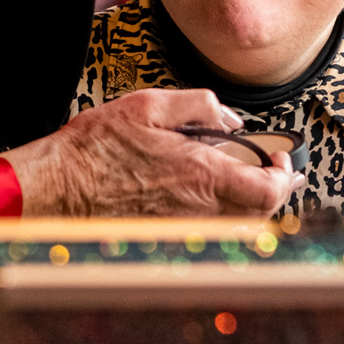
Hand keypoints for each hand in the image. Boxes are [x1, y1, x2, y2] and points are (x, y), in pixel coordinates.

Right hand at [0, 89, 301, 216]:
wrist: (59, 188)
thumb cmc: (97, 149)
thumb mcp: (150, 105)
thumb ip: (200, 106)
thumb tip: (230, 117)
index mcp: (201, 175)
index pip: (268, 191)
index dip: (285, 177)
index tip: (282, 161)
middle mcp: (198, 210)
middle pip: (260, 215)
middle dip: (274, 191)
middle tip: (275, 173)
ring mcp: (183, 229)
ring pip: (237, 225)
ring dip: (248, 204)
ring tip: (245, 181)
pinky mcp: (167, 238)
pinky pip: (209, 232)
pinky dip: (220, 215)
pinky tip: (207, 196)